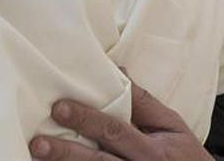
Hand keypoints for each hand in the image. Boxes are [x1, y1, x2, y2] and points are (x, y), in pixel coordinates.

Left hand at [29, 78, 210, 159]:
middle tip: (39, 142)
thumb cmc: (184, 155)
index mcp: (152, 150)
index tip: (59, 108)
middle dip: (67, 152)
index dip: (87, 119)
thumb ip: (144, 102)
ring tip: (38, 156)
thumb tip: (117, 71)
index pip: (116, 131)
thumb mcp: (172, 127)